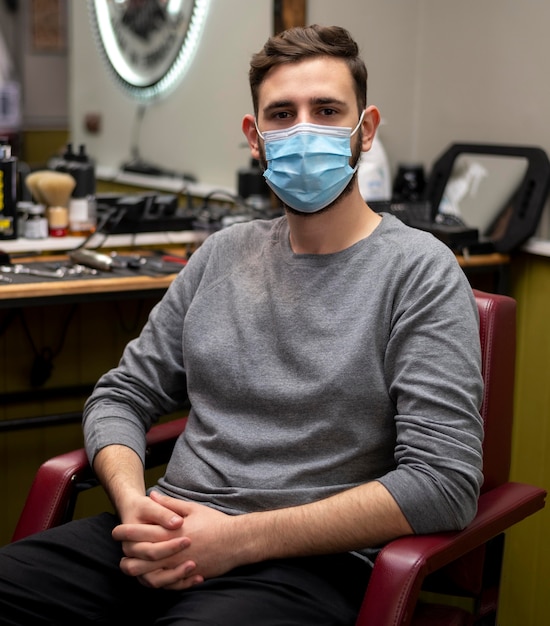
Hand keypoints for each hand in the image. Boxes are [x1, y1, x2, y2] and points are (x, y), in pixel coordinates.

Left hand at [112, 491, 242, 589]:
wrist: (236, 542)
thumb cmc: (214, 523)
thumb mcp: (192, 508)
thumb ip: (169, 504)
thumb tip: (152, 495)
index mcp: (171, 533)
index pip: (141, 534)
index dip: (126, 532)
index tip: (116, 530)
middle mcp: (172, 553)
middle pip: (140, 560)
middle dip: (126, 555)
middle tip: (120, 550)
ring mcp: (179, 568)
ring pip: (148, 577)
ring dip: (137, 572)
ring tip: (130, 565)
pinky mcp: (187, 578)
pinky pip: (165, 585)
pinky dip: (154, 582)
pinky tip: (149, 575)